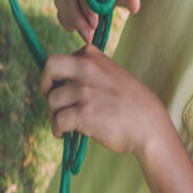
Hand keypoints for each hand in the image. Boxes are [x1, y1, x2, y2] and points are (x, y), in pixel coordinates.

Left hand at [40, 44, 165, 156]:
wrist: (148, 125)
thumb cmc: (130, 104)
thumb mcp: (112, 74)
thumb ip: (90, 72)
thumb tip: (63, 83)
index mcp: (93, 58)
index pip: (59, 60)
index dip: (55, 77)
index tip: (62, 90)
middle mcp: (87, 70)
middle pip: (49, 67)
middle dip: (45, 85)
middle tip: (52, 101)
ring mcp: (85, 91)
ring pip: (52, 100)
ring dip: (53, 115)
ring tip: (64, 125)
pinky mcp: (84, 114)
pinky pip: (57, 120)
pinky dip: (57, 129)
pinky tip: (64, 134)